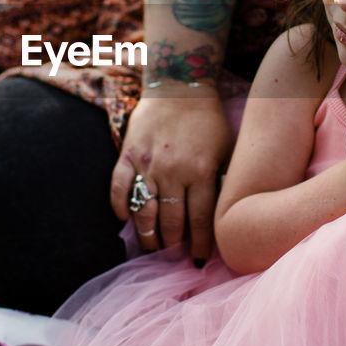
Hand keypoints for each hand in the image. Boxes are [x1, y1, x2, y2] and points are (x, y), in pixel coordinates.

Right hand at [110, 85, 233, 257]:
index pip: (199, 220)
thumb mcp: (227, 149)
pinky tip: (125, 218)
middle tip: (172, 255)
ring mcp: (147, 164)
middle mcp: (173, 171)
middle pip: (170, 221)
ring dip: (147, 234)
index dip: (198, 244)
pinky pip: (119, 187)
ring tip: (151, 246)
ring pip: (144, 211)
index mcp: (201, 171)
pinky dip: (120, 206)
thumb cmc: (208, 120)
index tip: (197, 260)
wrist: (179, 86)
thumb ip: (224, 181)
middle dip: (172, 244)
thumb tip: (225, 214)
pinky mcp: (128, 154)